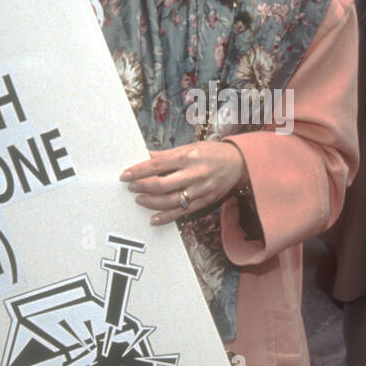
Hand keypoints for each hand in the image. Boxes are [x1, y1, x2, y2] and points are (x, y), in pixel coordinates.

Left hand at [121, 141, 248, 225]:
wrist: (240, 163)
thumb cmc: (213, 152)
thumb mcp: (190, 147)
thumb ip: (167, 154)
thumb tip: (146, 156)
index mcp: (188, 156)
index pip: (157, 165)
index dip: (138, 171)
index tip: (125, 175)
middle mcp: (194, 173)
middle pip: (161, 184)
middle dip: (142, 186)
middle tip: (131, 187)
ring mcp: (200, 190)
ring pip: (170, 201)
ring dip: (151, 202)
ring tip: (139, 199)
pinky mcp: (204, 202)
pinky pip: (182, 212)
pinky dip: (166, 217)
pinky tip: (153, 218)